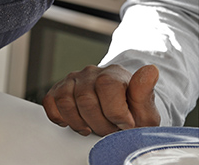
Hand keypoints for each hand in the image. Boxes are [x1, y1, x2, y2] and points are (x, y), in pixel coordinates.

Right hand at [43, 64, 160, 135]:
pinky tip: (75, 122)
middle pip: (85, 100)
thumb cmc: (132, 113)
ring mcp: (72, 80)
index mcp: (113, 74)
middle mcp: (90, 73)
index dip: (116, 112)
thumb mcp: (145, 109)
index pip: (107, 86)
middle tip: (110, 130)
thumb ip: (145, 91)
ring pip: (65, 102)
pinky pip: (50, 102)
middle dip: (99, 124)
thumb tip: (151, 70)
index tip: (125, 124)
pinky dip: (60, 116)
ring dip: (79, 123)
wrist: (121, 113)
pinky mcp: (58, 90)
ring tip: (93, 127)